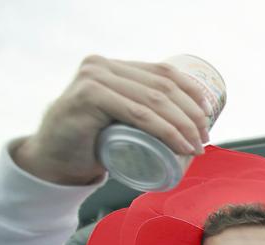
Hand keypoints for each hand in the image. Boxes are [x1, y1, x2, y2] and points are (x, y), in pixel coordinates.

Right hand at [11, 56, 210, 184]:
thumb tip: (188, 120)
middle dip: (192, 114)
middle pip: (163, 87)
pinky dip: (164, 130)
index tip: (210, 116)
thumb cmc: (92, 142)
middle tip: (204, 140)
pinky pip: (137, 114)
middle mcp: (102, 66)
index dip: (193, 92)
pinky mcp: (87, 97)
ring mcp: (93, 78)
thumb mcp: (119, 118)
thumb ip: (139, 110)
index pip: (164, 72)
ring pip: (154, 101)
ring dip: (183, 126)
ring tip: (196, 147)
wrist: (54, 160)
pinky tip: (180, 144)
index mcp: (114, 66)